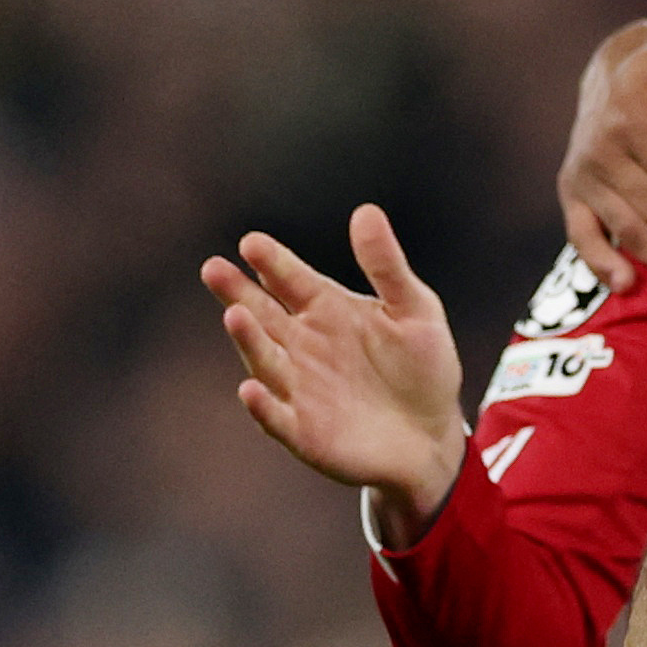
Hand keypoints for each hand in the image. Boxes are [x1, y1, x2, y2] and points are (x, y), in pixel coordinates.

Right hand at [201, 207, 467, 541]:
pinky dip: (262, 405)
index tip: (252, 242)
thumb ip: (387, 266)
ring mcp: (299, 388)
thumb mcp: (416, 310)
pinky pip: (276, 417)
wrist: (432, 435)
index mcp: (328, 311)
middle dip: (239, 292)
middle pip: (264, 314)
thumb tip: (366, 211)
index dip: (273, 262)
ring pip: (266, 361)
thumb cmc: (422, 368)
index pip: (292, 281)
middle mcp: (304, 346)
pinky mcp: (303, 430)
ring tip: (235, 314)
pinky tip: (251, 389)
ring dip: (249, 340)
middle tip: (214, 268)